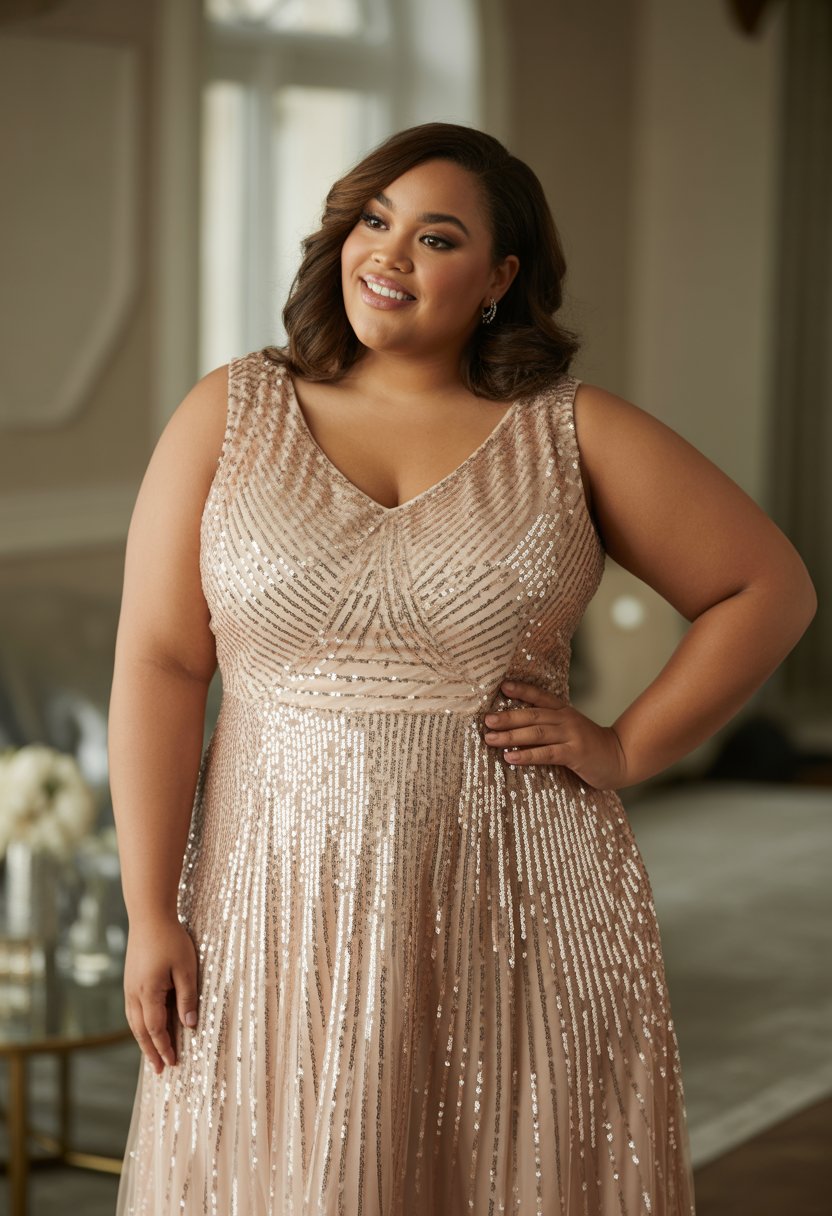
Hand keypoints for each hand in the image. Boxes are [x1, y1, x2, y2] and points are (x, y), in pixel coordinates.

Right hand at [123, 916, 198, 1074]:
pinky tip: (145, 1027)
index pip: (156, 1029)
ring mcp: (129, 987)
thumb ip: (187, 997)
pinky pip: (133, 1010)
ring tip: (151, 1054)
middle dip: (151, 1051)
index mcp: (148, 993)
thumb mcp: (185, 968)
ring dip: (143, 1040)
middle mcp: (134, 994)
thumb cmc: (171, 940)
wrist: (149, 916)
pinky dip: (139, 1024)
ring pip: (134, 1022)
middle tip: (159, 1070)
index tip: (173, 1063)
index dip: (164, 1048)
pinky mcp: (130, 979)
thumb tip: (189, 1025)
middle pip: (141, 1031)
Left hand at [483, 679, 627, 789]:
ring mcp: (571, 735)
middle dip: (507, 717)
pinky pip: (546, 754)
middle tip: (486, 720)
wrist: (620, 758)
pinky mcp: (574, 754)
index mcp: (563, 711)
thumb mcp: (570, 728)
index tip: (502, 686)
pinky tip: (511, 757)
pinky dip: (527, 755)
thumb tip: (516, 728)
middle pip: (532, 715)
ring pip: (536, 733)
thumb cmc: (590, 745)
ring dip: (511, 736)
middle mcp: (566, 719)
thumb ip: (549, 725)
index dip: (521, 690)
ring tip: (490, 739)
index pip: (540, 697)